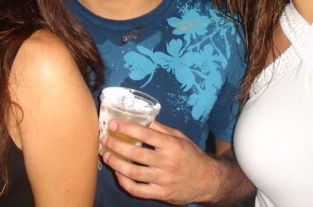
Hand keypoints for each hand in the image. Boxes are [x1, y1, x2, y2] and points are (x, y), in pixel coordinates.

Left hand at [100, 120, 218, 204]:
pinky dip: (125, 182)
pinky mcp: (161, 194)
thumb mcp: (179, 138)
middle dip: (116, 145)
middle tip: (104, 139)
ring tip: (106, 155)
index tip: (113, 124)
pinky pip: (138, 190)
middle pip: (136, 153)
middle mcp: (168, 162)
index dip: (127, 128)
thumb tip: (142, 117)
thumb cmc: (191, 156)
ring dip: (116, 164)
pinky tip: (118, 174)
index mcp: (172, 145)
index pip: (146, 134)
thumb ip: (160, 129)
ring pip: (134, 173)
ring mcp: (164, 180)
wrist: (207, 181)